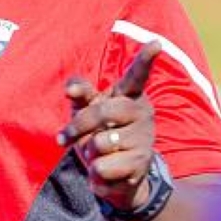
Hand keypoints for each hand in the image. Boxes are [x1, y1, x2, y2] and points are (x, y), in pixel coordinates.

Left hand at [57, 41, 161, 212]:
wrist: (116, 177)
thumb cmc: (99, 133)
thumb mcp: (86, 111)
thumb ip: (80, 94)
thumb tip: (71, 88)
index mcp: (128, 96)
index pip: (137, 75)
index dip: (145, 59)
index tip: (156, 43)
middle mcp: (142, 113)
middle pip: (103, 112)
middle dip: (78, 126)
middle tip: (64, 137)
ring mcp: (144, 139)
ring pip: (102, 143)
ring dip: (89, 152)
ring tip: (99, 154)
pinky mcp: (140, 165)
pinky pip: (103, 167)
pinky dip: (95, 173)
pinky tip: (107, 172)